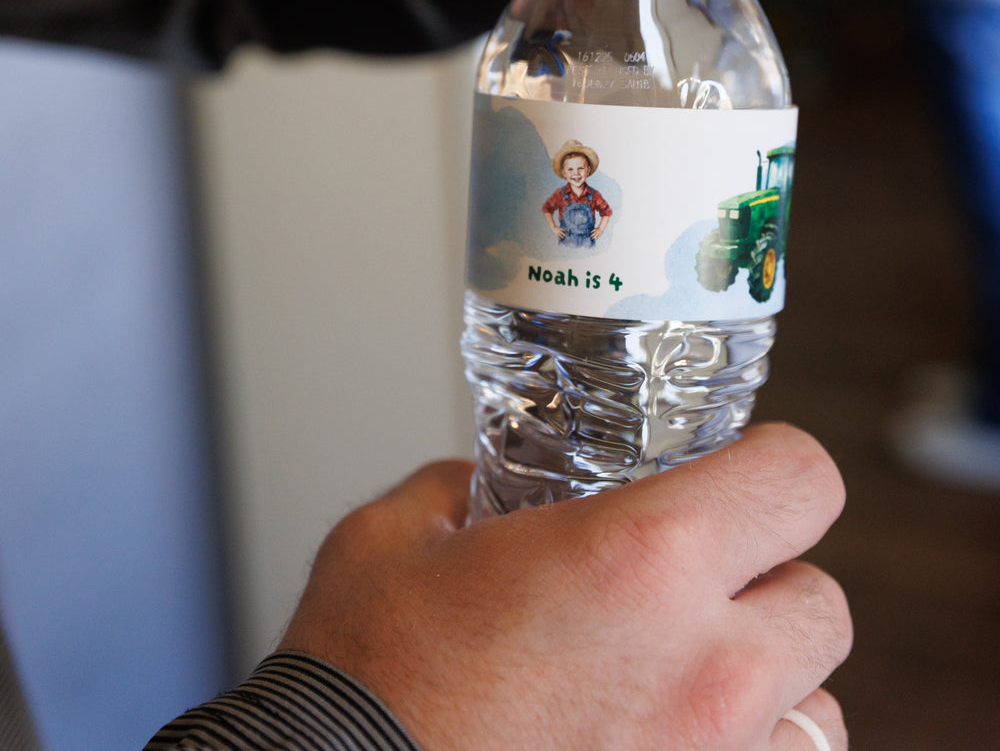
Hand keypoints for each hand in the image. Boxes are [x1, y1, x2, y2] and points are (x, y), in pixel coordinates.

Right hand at [279, 423, 850, 750]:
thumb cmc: (363, 688)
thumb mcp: (396, 539)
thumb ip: (460, 489)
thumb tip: (481, 490)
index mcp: (640, 560)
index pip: (800, 480)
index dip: (776, 467)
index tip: (743, 474)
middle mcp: (704, 670)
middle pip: (824, 600)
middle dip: (770, 581)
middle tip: (700, 584)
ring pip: (818, 709)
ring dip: (769, 683)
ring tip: (683, 678)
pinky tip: (667, 738)